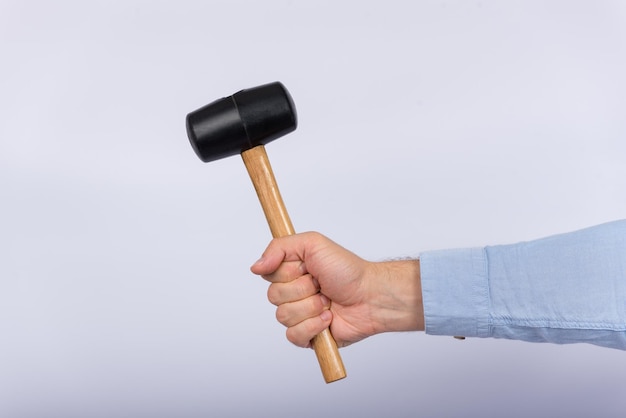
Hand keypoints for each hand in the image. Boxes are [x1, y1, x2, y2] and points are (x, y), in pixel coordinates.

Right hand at [250, 232, 424, 347]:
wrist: (371, 296)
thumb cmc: (347, 270)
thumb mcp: (313, 243)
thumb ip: (279, 247)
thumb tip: (256, 267)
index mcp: (291, 271)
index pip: (268, 274)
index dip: (287, 272)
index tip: (306, 267)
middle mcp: (293, 293)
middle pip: (273, 296)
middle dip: (302, 289)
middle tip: (321, 284)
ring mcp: (299, 315)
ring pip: (283, 316)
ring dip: (310, 307)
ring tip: (327, 301)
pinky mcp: (307, 336)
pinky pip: (293, 336)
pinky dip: (313, 327)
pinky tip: (328, 319)